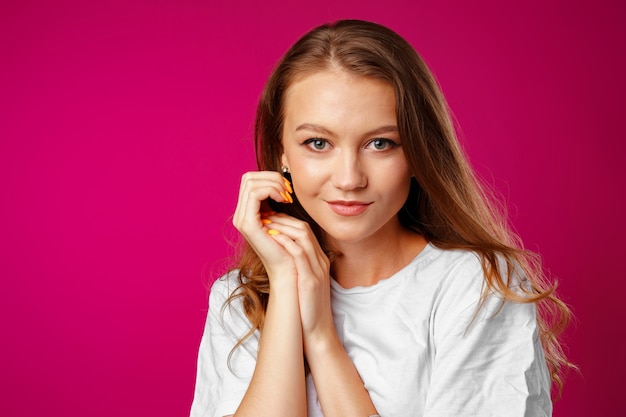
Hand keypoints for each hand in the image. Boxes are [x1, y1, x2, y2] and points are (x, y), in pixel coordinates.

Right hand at [232, 171, 295, 281]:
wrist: (288, 268)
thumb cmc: (289, 244)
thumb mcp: (280, 218)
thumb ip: (275, 202)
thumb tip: (280, 182)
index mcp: (246, 212)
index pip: (250, 180)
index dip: (269, 178)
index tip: (287, 189)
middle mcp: (240, 215)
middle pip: (248, 178)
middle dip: (271, 178)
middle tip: (287, 191)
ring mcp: (242, 219)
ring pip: (251, 182)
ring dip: (273, 184)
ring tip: (286, 197)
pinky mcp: (248, 224)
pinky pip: (255, 194)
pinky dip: (271, 190)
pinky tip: (283, 200)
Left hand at [262, 213, 333, 342]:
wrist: (317, 332)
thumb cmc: (306, 308)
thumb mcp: (303, 281)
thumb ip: (294, 266)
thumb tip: (276, 253)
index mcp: (319, 260)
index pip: (305, 231)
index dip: (286, 221)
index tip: (268, 218)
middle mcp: (320, 262)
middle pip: (304, 229)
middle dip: (283, 219)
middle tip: (264, 215)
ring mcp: (317, 270)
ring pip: (302, 237)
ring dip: (282, 227)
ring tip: (264, 223)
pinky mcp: (311, 281)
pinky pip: (300, 254)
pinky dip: (285, 243)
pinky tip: (272, 238)